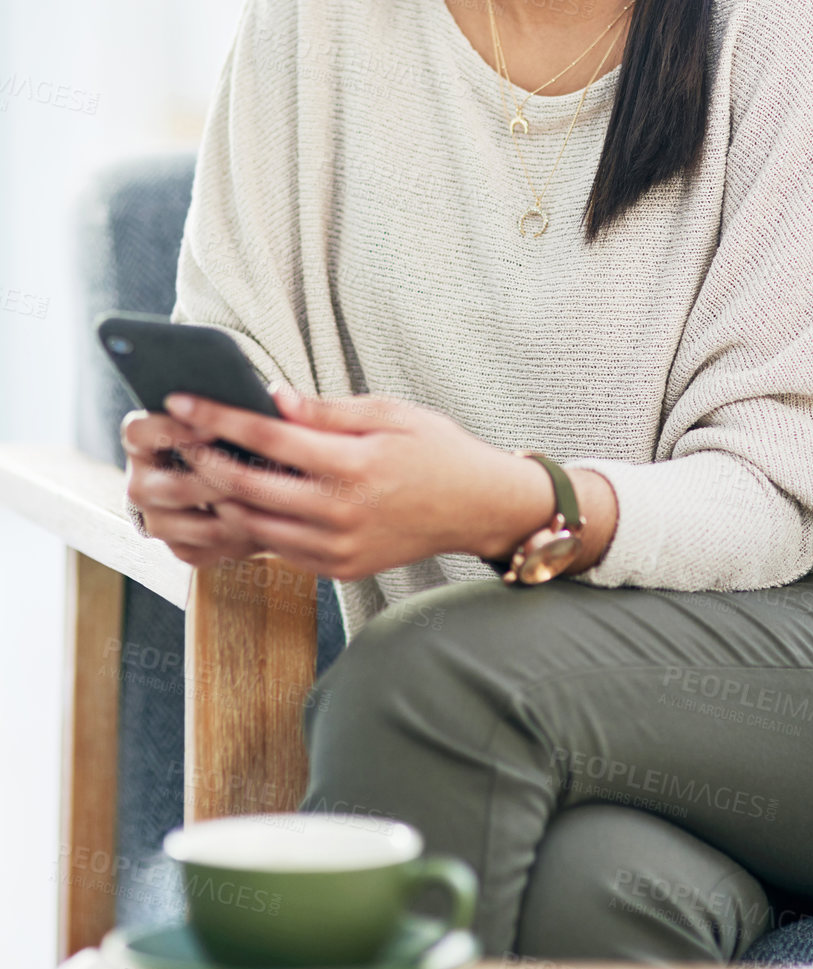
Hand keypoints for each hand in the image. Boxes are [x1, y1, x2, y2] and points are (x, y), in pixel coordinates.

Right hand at [121, 406, 280, 568]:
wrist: (232, 489)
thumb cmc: (230, 440)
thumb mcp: (227, 419)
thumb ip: (238, 407)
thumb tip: (277, 394)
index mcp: (141, 442)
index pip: (139, 432)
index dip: (172, 431)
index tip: (212, 429)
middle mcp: (140, 484)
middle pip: (173, 488)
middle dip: (220, 481)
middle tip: (259, 471)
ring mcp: (157, 521)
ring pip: (196, 524)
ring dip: (236, 511)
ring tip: (273, 496)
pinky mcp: (180, 548)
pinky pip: (210, 547)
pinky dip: (240, 536)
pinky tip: (265, 519)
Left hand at [130, 387, 540, 579]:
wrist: (478, 508)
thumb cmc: (436, 450)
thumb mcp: (390, 412)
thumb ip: (325, 411)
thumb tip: (269, 398)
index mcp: (356, 463)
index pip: (268, 438)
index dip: (218, 417)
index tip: (182, 400)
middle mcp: (343, 511)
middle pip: (249, 486)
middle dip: (205, 459)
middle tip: (178, 438)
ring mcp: (338, 547)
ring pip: (255, 525)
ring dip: (220, 498)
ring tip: (199, 469)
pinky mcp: (339, 570)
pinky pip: (278, 548)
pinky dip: (251, 525)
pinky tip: (238, 501)